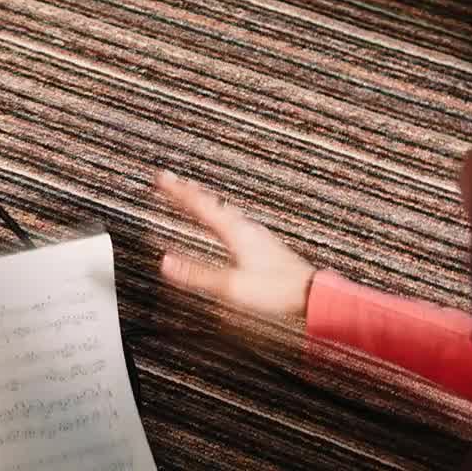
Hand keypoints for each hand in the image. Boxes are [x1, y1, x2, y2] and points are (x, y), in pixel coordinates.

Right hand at [153, 172, 313, 319]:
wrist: (310, 293)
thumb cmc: (276, 289)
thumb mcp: (231, 286)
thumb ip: (197, 274)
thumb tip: (166, 263)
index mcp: (234, 232)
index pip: (199, 205)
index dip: (177, 191)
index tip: (161, 178)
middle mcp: (244, 227)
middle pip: (210, 201)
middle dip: (187, 190)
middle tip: (170, 179)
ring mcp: (254, 234)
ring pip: (222, 208)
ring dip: (203, 199)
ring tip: (191, 193)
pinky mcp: (261, 243)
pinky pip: (232, 218)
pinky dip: (217, 211)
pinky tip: (223, 219)